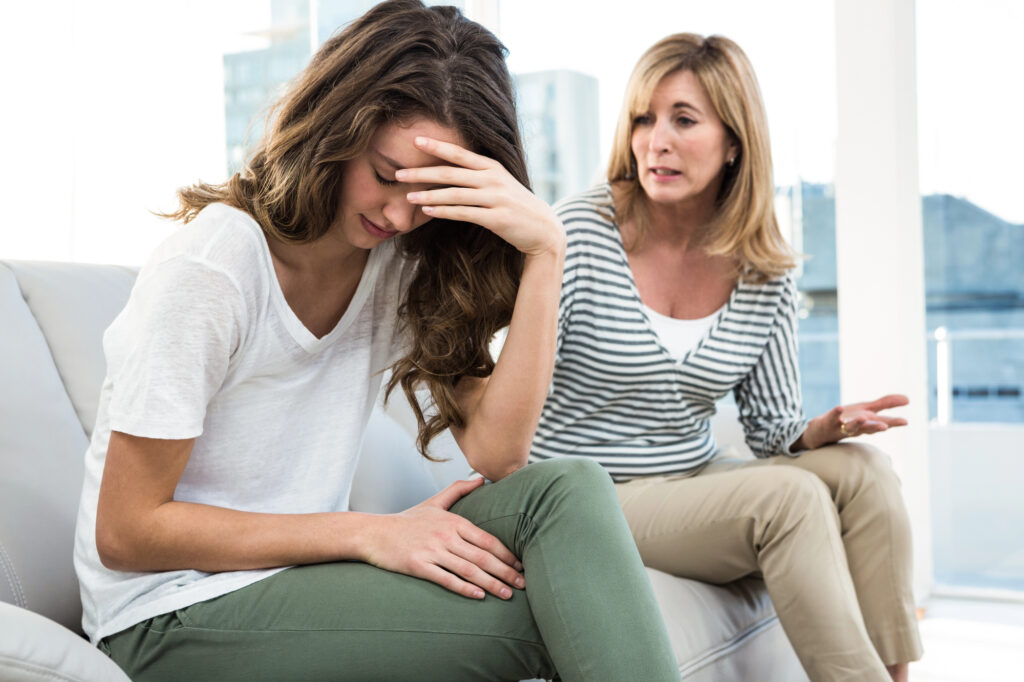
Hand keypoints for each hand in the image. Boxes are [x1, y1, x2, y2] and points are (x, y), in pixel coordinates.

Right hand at [361, 477, 524, 599]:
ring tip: (507, 595)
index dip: (507, 554)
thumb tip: (482, 479)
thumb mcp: (434, 502)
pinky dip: (464, 588)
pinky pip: (445, 579)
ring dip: (491, 584)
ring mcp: (432, 551)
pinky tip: (479, 596)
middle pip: (482, 557)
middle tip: (523, 585)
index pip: (487, 540)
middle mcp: (445, 535)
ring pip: (468, 569)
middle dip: (506, 572)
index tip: (521, 565)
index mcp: (452, 521)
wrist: (373, 533)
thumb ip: (458, 490)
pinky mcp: (418, 566)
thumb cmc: (406, 521)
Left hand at [397, 136, 564, 257]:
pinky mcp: (496, 218)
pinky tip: (427, 210)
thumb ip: (478, 175)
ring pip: (454, 194)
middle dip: (422, 172)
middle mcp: (492, 179)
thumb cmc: (516, 206)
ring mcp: (495, 198)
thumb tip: (449, 170)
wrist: (543, 229)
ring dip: (428, 194)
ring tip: (407, 196)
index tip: (415, 141)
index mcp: (492, 167)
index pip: (459, 154)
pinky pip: (463, 213)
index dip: (437, 146)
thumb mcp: (500, 183)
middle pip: (450, 173)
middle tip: (398, 172)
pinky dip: (443, 211)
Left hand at [800, 394, 908, 449]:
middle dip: (876, 427)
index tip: (905, 422)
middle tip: (885, 426)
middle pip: (868, 428)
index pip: (882, 422)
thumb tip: (908, 399)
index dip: (893, 423)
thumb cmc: (847, 421)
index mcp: (867, 423)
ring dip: (857, 424)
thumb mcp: (867, 410)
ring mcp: (841, 426)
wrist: (820, 433)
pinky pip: (831, 418)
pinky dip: (835, 413)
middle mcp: (856, 427)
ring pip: (850, 427)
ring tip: (863, 418)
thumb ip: (886, 404)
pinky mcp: (827, 422)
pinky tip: (839, 407)